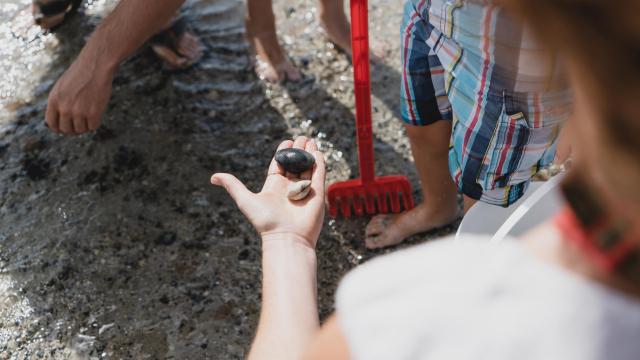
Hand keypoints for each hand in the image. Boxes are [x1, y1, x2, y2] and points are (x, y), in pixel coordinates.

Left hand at [46, 41, 116, 134]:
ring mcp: (79, 111)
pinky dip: (95, 122)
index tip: (64, 129)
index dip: (58, 128)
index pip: (51, 123)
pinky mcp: (93, 113)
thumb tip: (60, 122)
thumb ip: (59, 103)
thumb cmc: (80, 74)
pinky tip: (97, 112)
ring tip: (89, 114)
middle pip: (66, 130)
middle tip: (80, 123)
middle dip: (73, 129)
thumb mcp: (62, 87)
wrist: (95, 65)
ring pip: (81, 130)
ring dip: (85, 125)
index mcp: (54, 100)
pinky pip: (93, 127)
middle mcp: (64, 108)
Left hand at [211, 137, 325, 248]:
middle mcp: (289, 188)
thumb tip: (213, 177)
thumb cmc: (265, 221)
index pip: (280, 165)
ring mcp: (304, 190)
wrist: (286, 238)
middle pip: (295, 164)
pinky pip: (319, 175)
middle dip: (298, 150)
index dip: (283, 153)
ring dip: (309, 154)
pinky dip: (319, 163)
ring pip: (308, 168)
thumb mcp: (245, 199)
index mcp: (274, 186)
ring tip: (310, 141)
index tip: (287, 141)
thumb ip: (232, 186)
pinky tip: (317, 152)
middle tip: (302, 137)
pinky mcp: (316, 194)